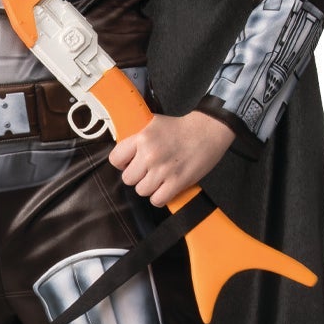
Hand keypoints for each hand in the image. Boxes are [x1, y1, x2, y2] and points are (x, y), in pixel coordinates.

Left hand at [109, 110, 235, 207]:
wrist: (207, 130)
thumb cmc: (181, 128)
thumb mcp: (153, 123)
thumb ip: (136, 136)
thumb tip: (122, 150)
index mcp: (142, 138)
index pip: (115, 159)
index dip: (122, 163)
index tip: (129, 163)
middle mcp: (150, 154)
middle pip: (128, 179)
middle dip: (137, 176)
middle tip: (148, 170)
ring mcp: (163, 170)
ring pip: (141, 191)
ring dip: (149, 187)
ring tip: (159, 178)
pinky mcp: (177, 182)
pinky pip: (157, 200)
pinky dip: (160, 197)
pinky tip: (165, 187)